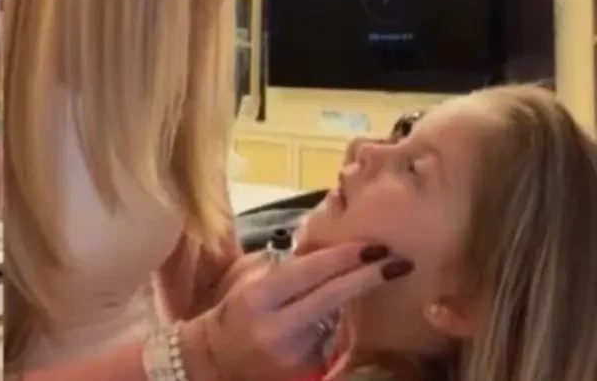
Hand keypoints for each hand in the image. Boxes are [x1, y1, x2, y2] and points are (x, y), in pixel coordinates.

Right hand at [181, 242, 412, 380]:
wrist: (216, 360)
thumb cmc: (236, 311)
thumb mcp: (251, 283)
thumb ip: (285, 269)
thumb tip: (326, 249)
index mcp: (260, 297)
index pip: (309, 272)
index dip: (344, 258)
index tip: (373, 245)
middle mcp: (278, 327)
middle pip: (331, 296)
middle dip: (367, 276)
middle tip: (398, 261)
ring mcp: (294, 353)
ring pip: (337, 320)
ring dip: (359, 299)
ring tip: (384, 277)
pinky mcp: (305, 370)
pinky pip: (332, 340)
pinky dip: (344, 324)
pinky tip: (353, 313)